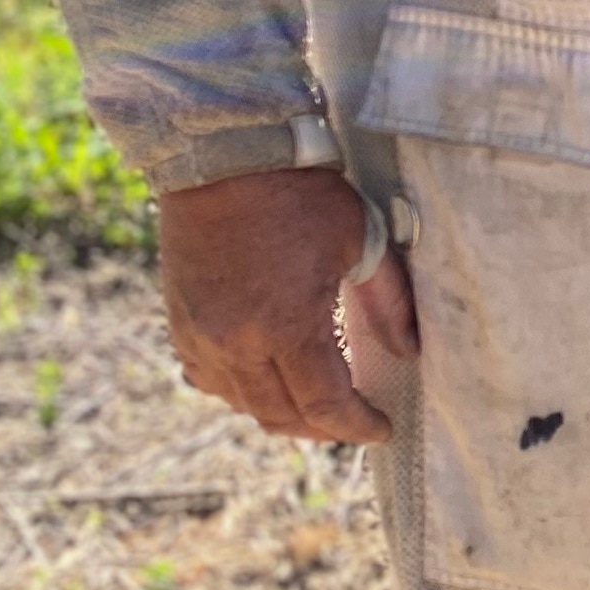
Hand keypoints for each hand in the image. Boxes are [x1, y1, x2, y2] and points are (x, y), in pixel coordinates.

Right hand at [157, 165, 418, 444]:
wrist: (225, 160)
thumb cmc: (300, 194)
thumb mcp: (361, 240)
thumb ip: (388, 303)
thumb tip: (409, 350)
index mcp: (285, 326)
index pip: (325, 404)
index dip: (356, 425)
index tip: (382, 429)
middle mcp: (236, 345)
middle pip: (282, 415)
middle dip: (324, 428)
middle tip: (355, 422)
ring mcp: (202, 339)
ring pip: (244, 404)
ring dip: (283, 413)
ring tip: (317, 406)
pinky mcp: (181, 327)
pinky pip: (210, 382)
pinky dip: (242, 392)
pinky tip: (266, 381)